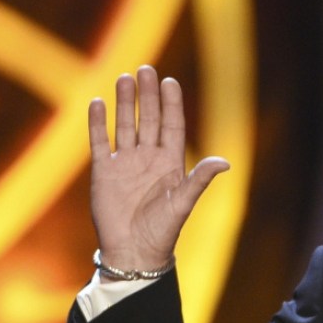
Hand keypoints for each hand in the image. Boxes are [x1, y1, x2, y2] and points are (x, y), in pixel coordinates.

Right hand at [88, 64, 229, 271]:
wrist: (134, 252)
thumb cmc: (162, 231)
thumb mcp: (183, 203)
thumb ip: (200, 179)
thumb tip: (225, 162)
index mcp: (170, 164)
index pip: (171, 126)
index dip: (171, 104)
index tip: (170, 82)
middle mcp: (148, 159)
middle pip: (148, 119)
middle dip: (147, 95)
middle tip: (145, 69)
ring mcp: (125, 163)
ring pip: (124, 125)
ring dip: (124, 103)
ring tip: (124, 79)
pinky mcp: (104, 172)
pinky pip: (99, 142)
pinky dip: (97, 123)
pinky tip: (97, 103)